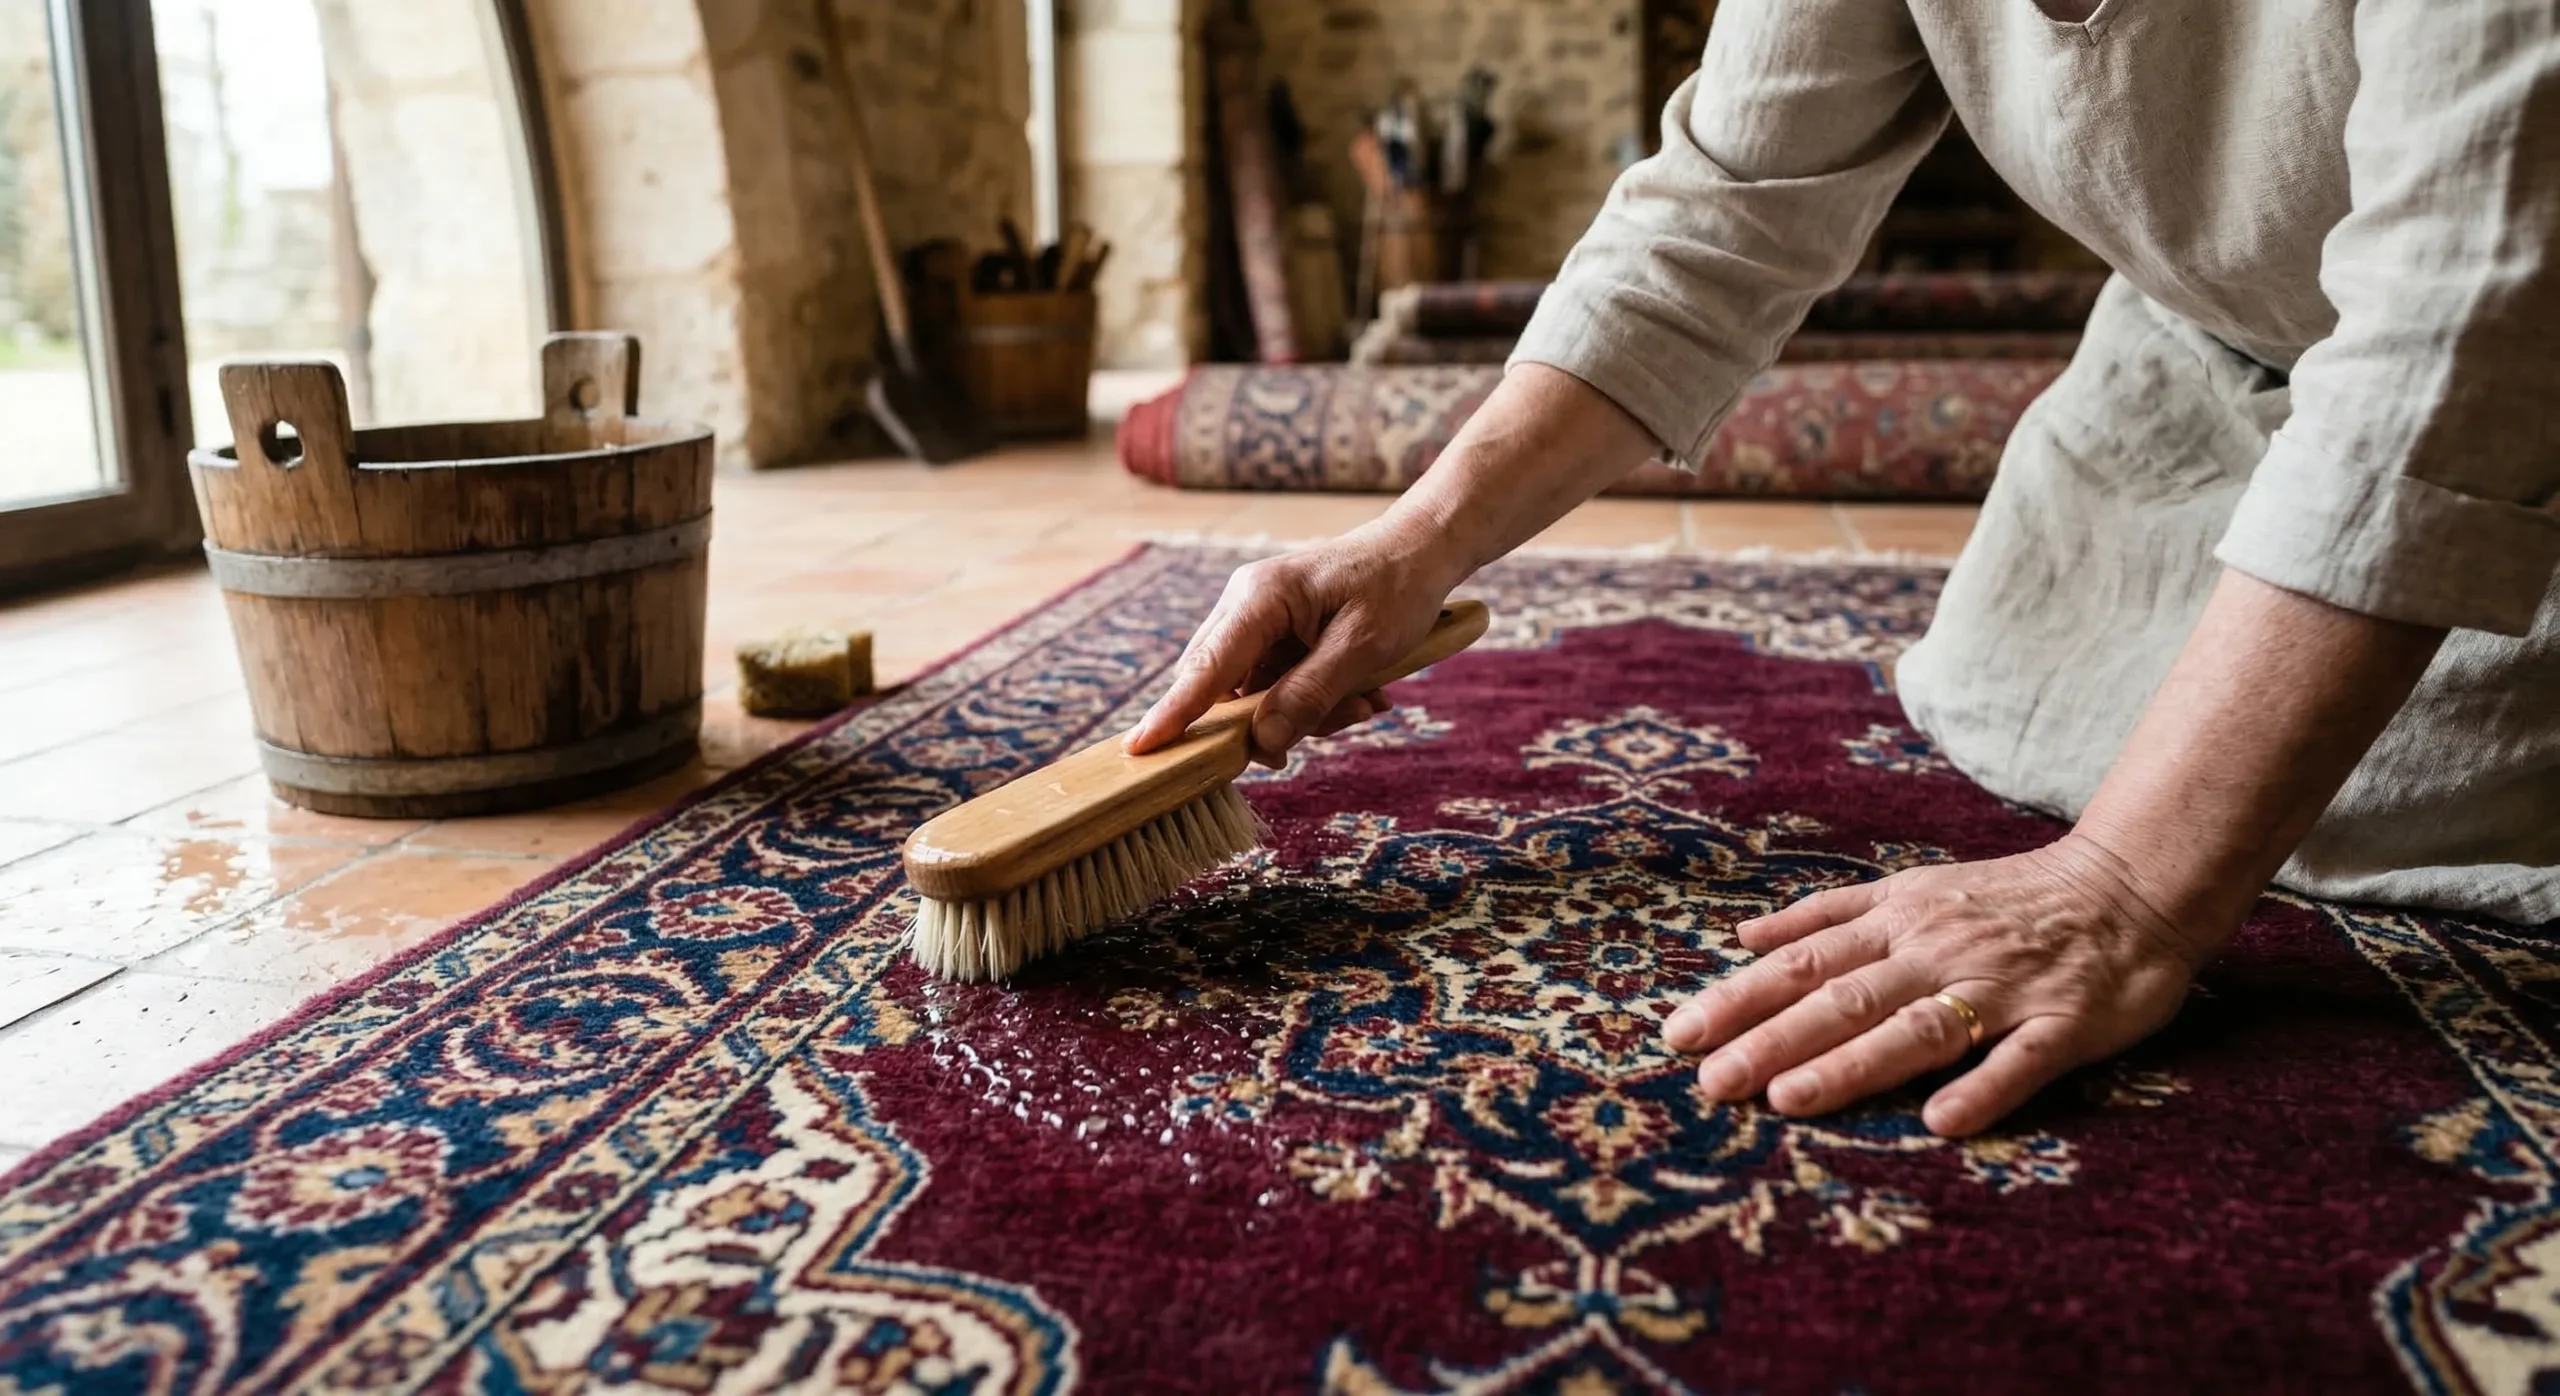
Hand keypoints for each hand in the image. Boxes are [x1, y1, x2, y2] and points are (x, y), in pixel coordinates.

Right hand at [1125, 520, 1468, 764]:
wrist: (1421, 550)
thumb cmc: (1397, 588)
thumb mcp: (1363, 648)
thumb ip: (1309, 696)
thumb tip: (1260, 743)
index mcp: (1260, 597)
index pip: (1206, 667)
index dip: (1174, 713)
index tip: (1139, 748)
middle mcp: (1245, 604)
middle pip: (1221, 686)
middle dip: (1270, 720)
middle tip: (1344, 716)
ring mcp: (1257, 620)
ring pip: (1252, 694)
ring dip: (1304, 712)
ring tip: (1367, 698)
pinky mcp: (1274, 635)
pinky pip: (1273, 687)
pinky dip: (1311, 701)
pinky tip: (1361, 690)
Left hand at [1662, 834, 2230, 1136]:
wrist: (2132, 885)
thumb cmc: (2008, 897)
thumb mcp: (1910, 888)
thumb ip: (1827, 914)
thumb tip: (1743, 935)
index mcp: (1897, 921)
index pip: (1803, 962)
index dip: (1739, 998)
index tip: (1678, 1035)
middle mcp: (1937, 951)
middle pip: (1843, 998)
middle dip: (1772, 1041)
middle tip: (1711, 1083)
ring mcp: (2000, 987)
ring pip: (1915, 1028)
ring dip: (1852, 1064)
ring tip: (1791, 1099)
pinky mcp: (2063, 1022)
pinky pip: (2018, 1061)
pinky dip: (1981, 1089)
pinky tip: (1940, 1123)